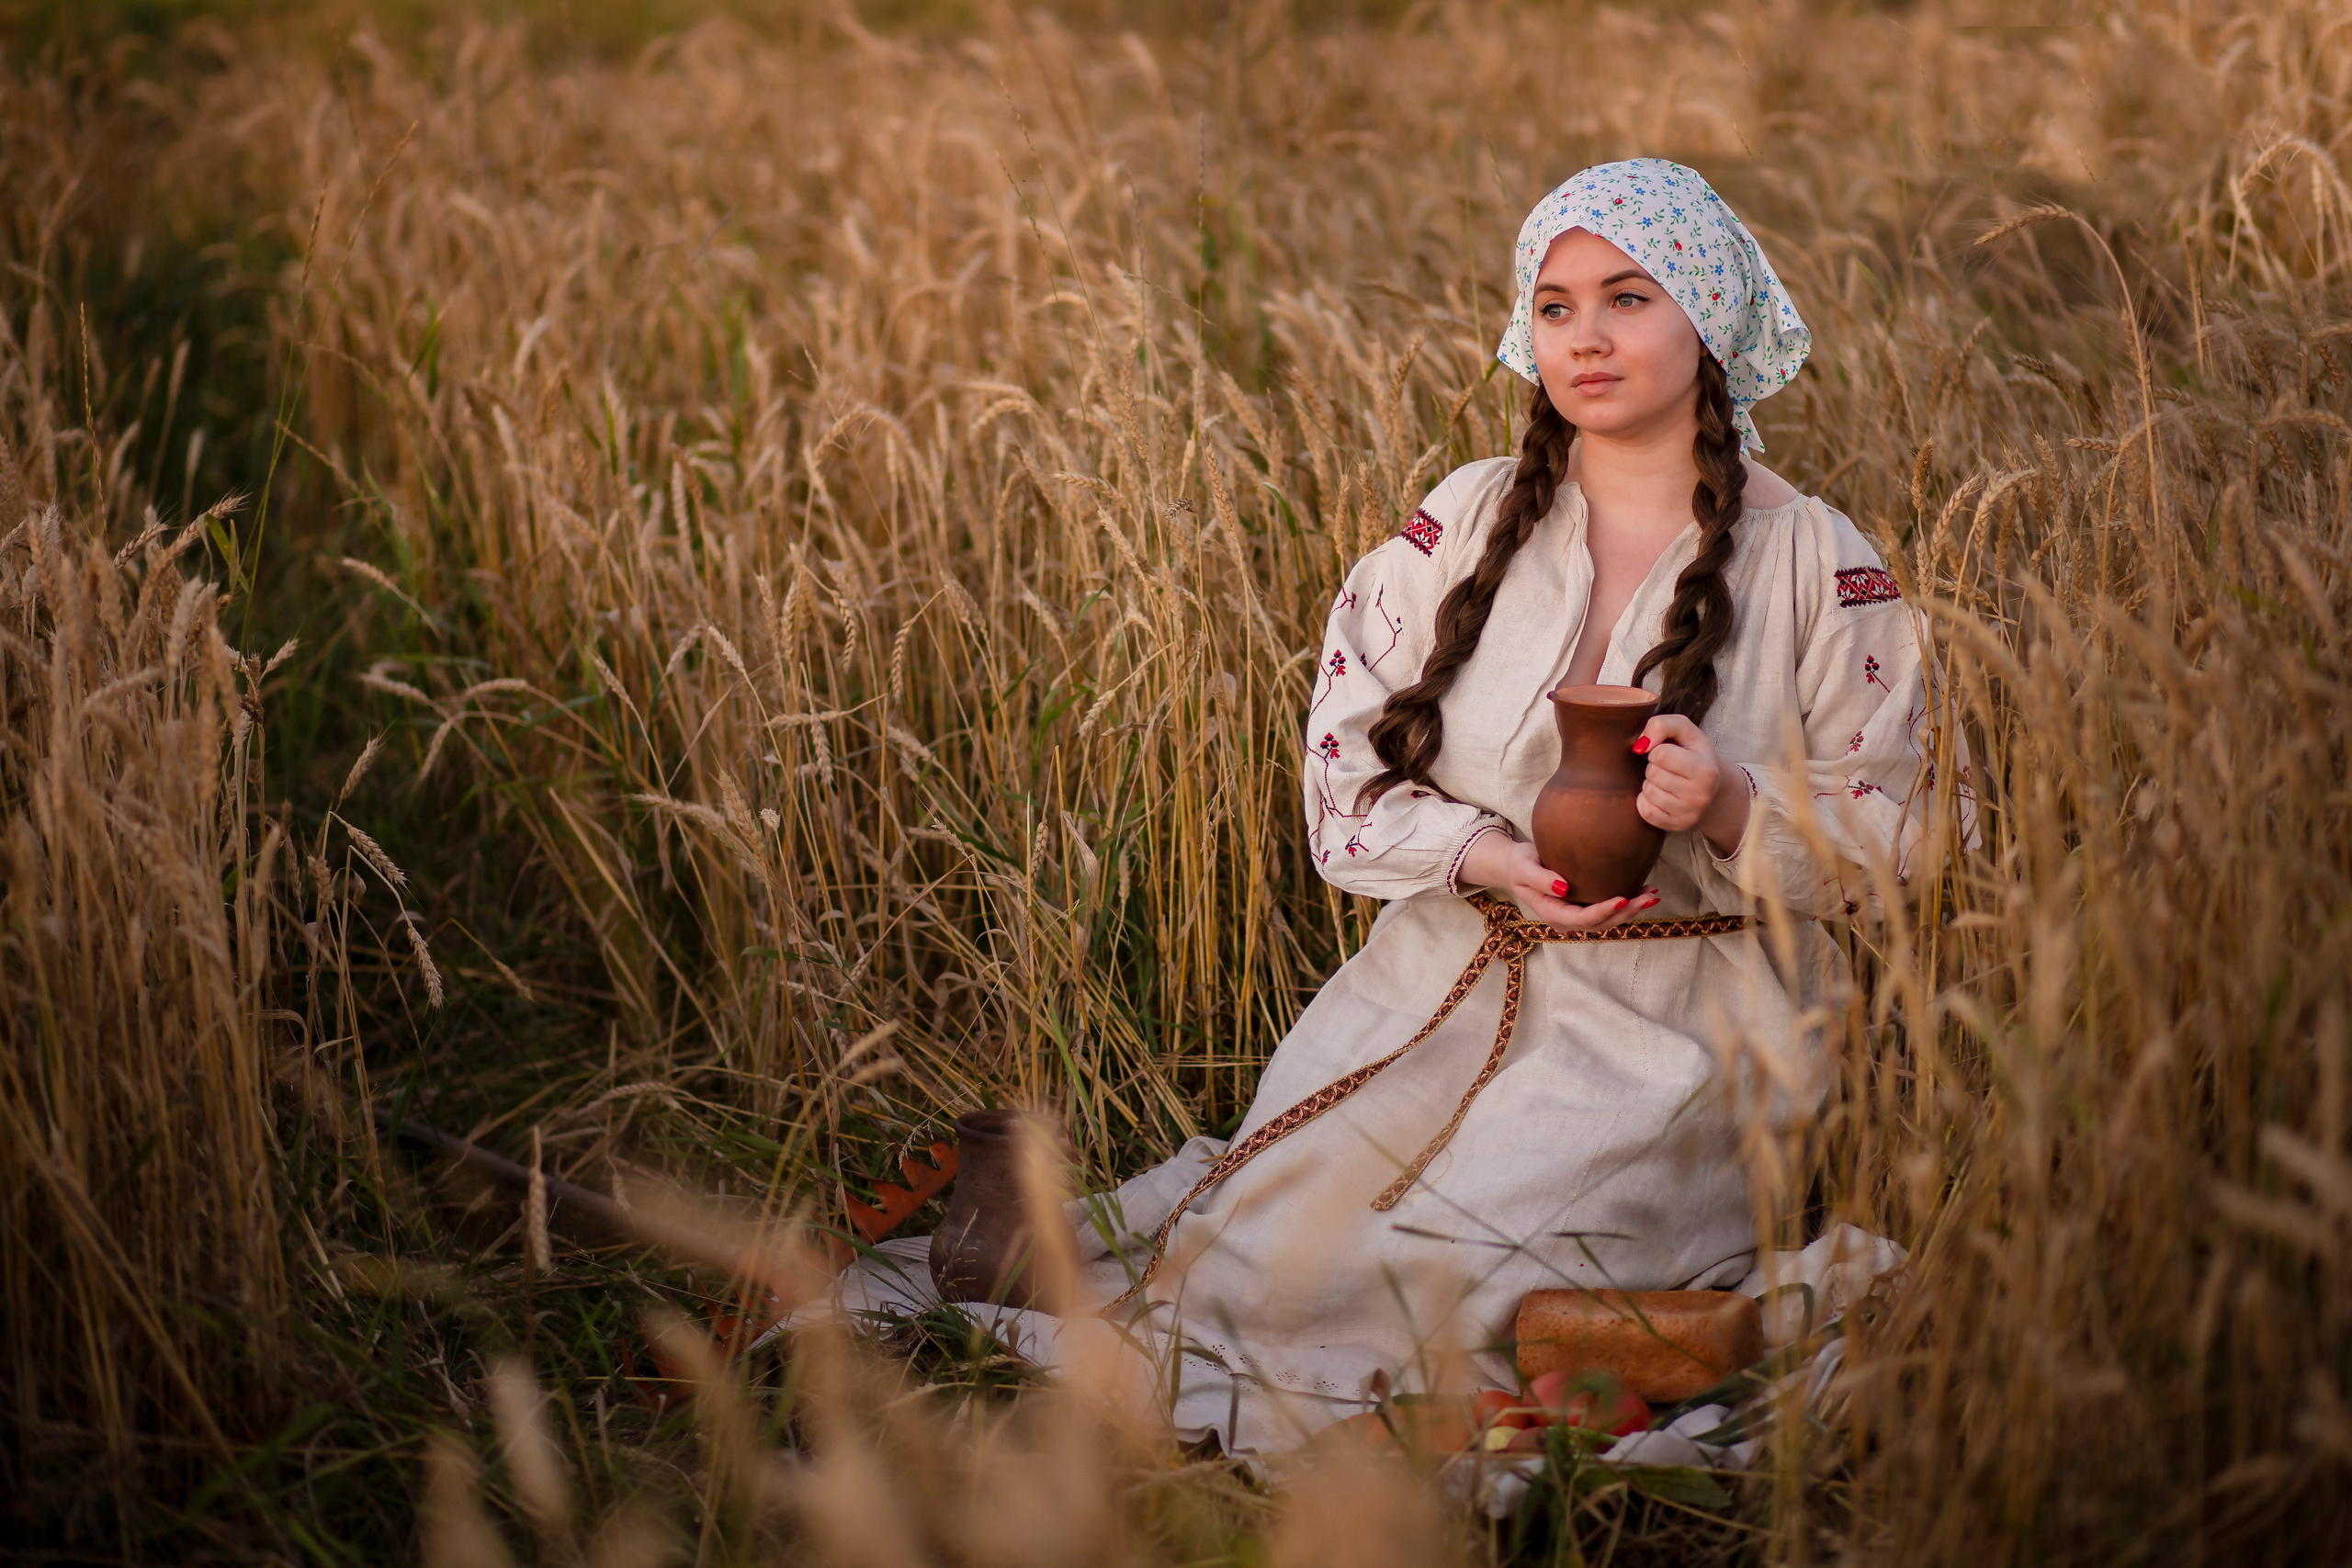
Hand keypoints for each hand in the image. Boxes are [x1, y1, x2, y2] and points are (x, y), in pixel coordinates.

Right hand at [1459, 832, 1658, 932]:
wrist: (1519, 865)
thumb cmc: (1520, 864)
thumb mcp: (1523, 867)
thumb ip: (1540, 879)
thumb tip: (1563, 889)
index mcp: (1553, 913)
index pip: (1582, 918)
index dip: (1603, 911)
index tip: (1622, 898)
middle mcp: (1567, 920)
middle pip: (1601, 923)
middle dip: (1626, 912)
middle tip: (1648, 897)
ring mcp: (1578, 915)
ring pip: (1609, 919)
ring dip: (1631, 909)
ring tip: (1652, 895)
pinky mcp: (1586, 906)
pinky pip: (1609, 910)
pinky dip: (1627, 902)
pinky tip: (1644, 890)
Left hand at [1633, 714, 1746, 854]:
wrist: (1714, 790)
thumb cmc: (1695, 755)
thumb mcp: (1686, 731)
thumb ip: (1662, 724)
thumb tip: (1641, 745)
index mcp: (1706, 770)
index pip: (1661, 754)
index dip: (1658, 750)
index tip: (1669, 753)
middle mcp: (1700, 795)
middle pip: (1652, 773)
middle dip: (1654, 767)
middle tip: (1669, 769)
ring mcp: (1689, 814)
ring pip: (1647, 792)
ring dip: (1651, 783)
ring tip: (1667, 781)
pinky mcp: (1676, 826)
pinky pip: (1645, 811)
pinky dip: (1646, 800)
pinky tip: (1660, 795)